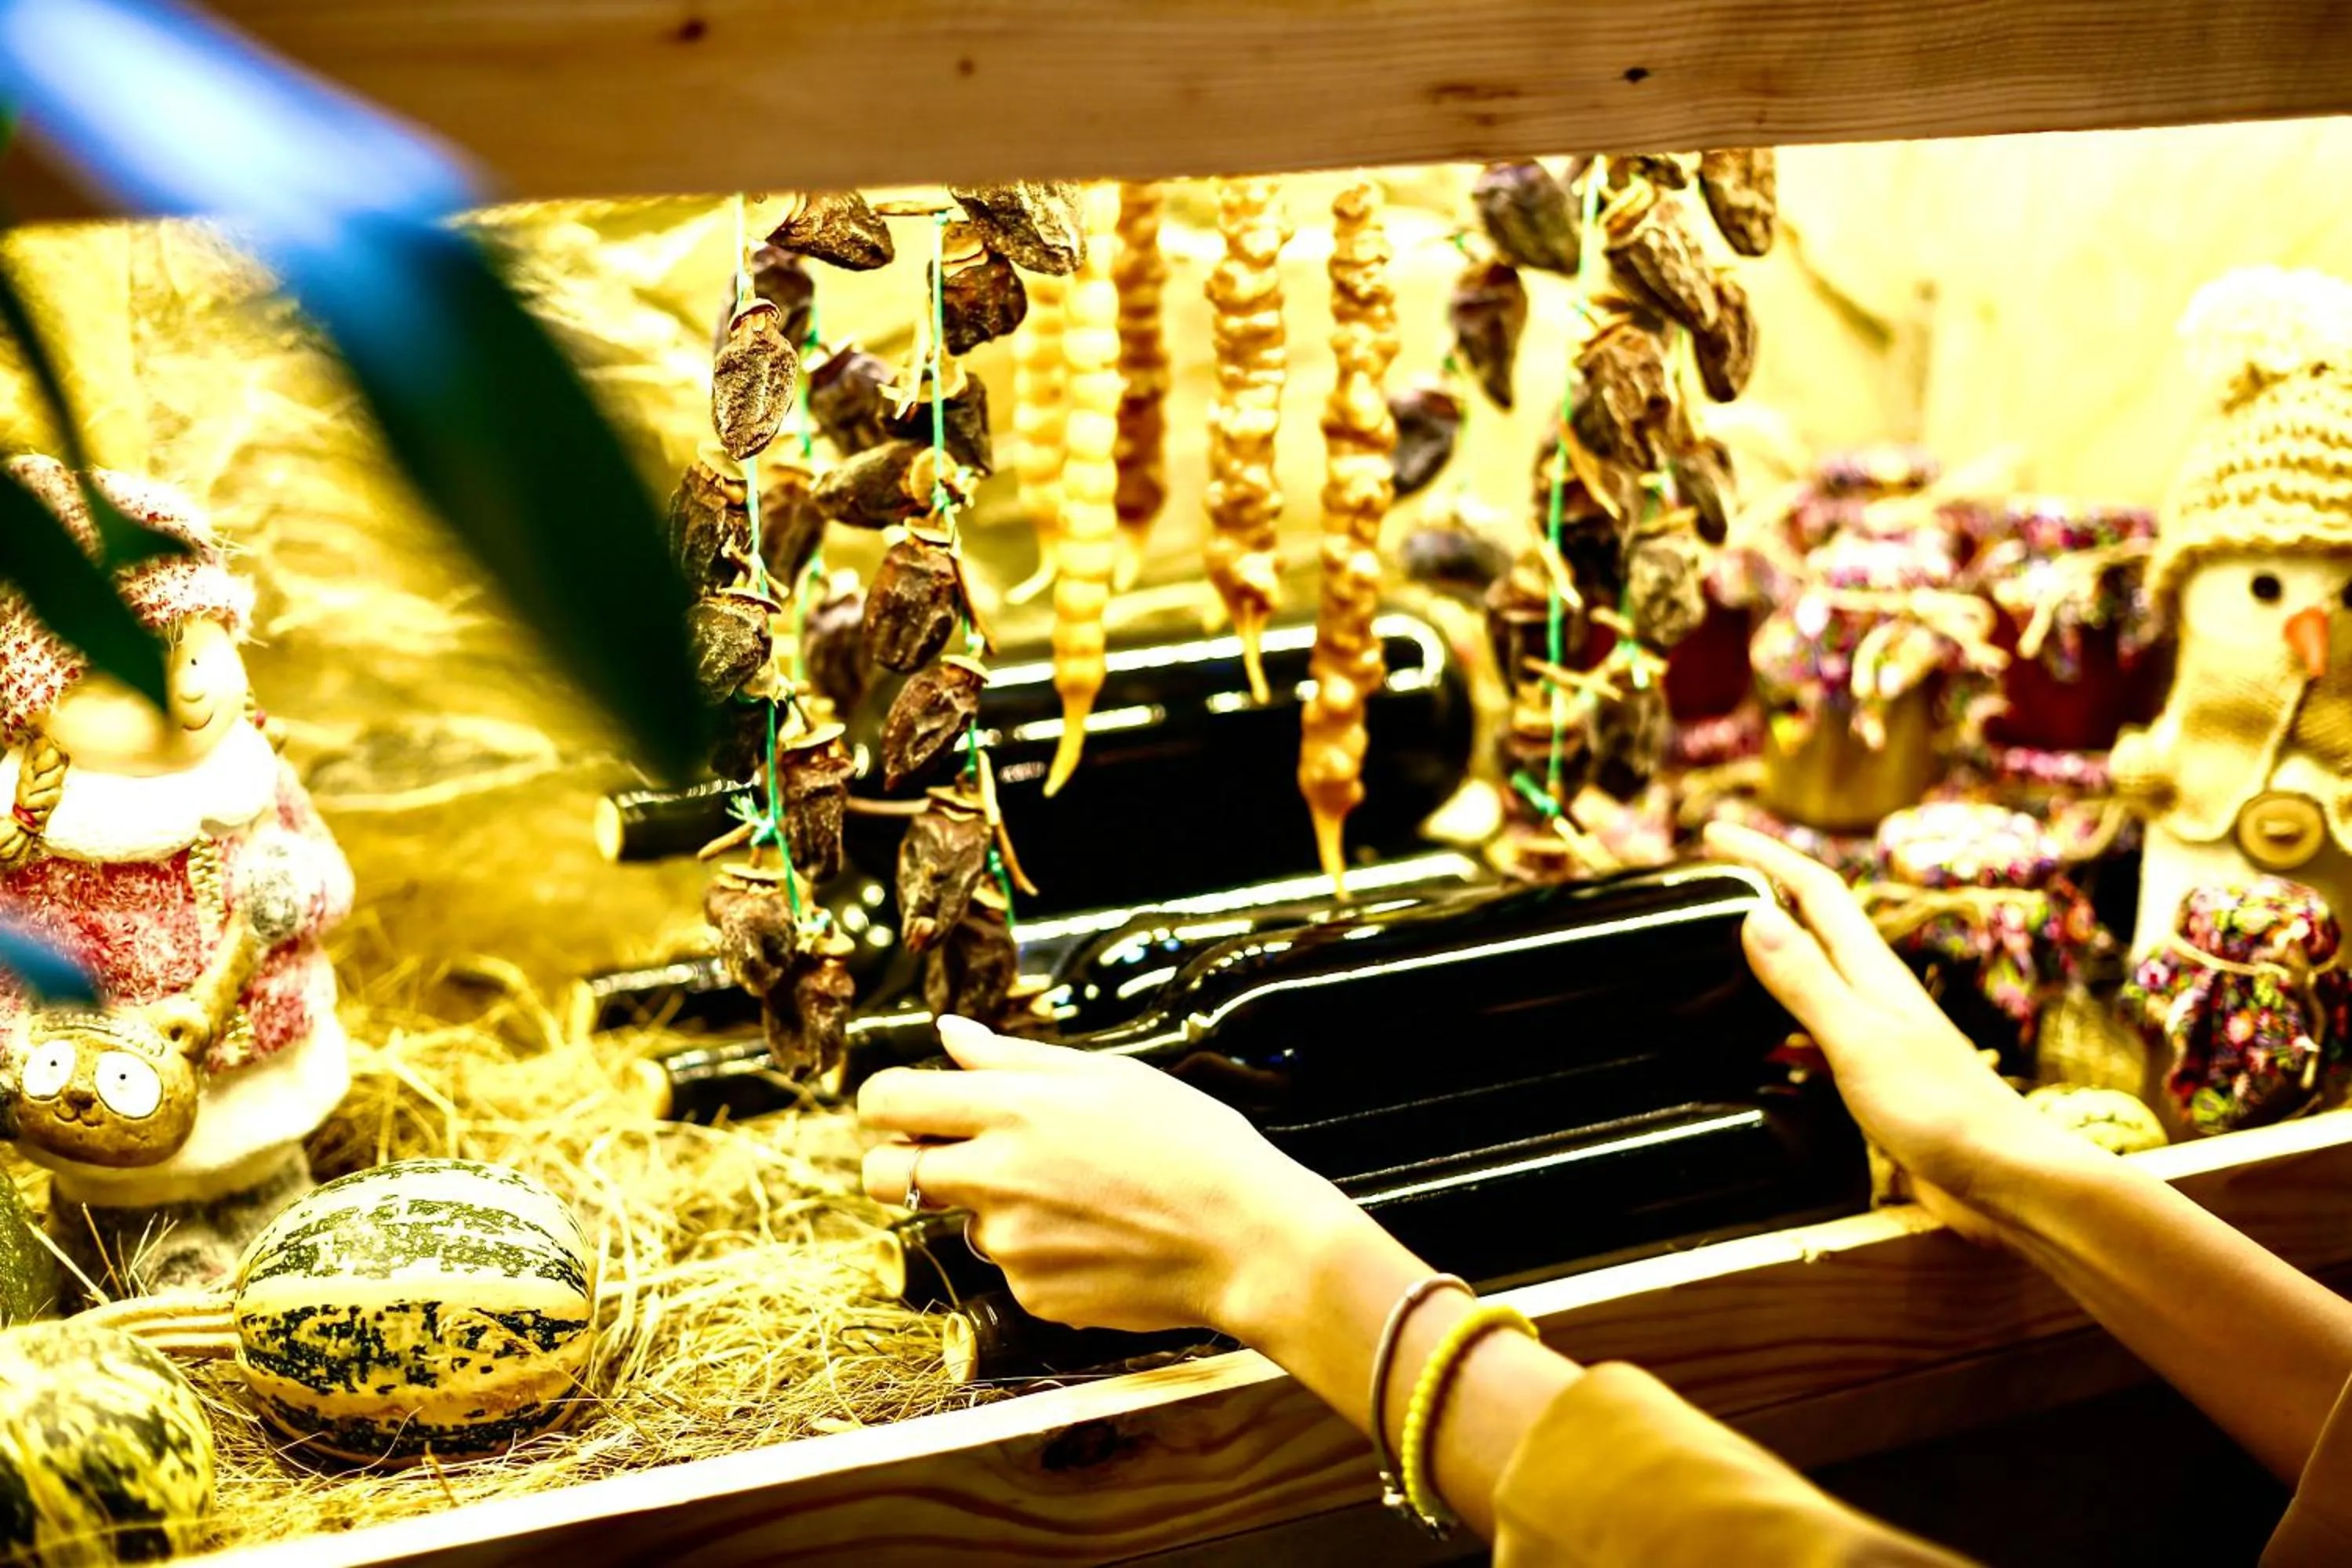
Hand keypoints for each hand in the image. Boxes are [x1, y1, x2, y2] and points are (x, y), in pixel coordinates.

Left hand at [858, 1017, 1362, 1337]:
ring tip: (1081, 1197)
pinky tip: (1099, 1237)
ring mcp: (1008, 1243)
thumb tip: (948, 1034)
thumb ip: (1012, 1057)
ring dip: (998, 1207)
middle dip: (898, 1165)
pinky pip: (1012, 1266)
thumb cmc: (1190, 1142)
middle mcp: (995, 1176)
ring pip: (964, 1220)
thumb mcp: (1108, 1075)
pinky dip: (1042, 1252)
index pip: (888, 1102)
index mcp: (1011, 1107)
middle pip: (884, 1175)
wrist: (1245, 1239)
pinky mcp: (1030, 1293)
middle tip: (946, 1158)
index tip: (901, 1108)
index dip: (883, 1103)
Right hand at [1703, 822, 2096, 1242]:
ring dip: (1760, 965)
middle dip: (1757, 898)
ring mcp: (1873, 1034)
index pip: (1812, 890)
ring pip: (1806, 983)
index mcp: (1871, 969)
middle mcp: (1871, 992)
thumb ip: (1806, 980)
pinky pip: (1808, 1039)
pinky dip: (1772, 1034)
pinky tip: (1750, 1055)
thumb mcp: (1859, 1039)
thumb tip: (1754, 915)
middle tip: (1703, 891)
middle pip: (1807, 927)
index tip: (1713, 834)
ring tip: (1711, 965)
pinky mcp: (1870, 1077)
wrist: (2004, 1179)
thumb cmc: (1940, 1110)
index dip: (1763, 854)